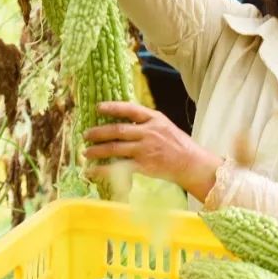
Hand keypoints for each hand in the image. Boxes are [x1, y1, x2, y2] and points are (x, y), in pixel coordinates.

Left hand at [82, 101, 222, 200]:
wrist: (191, 163)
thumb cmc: (178, 144)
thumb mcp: (165, 126)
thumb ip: (147, 122)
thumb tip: (125, 121)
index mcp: (155, 119)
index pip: (130, 109)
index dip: (113, 107)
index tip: (98, 107)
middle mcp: (149, 132)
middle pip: (118, 130)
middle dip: (99, 132)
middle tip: (86, 134)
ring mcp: (146, 149)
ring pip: (116, 148)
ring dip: (98, 150)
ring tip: (86, 152)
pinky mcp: (144, 166)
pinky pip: (119, 167)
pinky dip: (103, 170)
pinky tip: (93, 171)